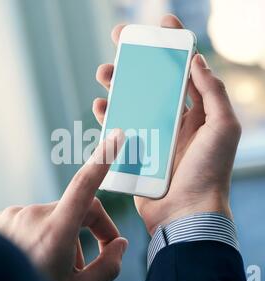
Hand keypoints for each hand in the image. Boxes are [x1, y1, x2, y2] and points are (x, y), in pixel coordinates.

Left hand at [0, 129, 127, 280]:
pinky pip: (34, 217)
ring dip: (65, 235)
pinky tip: (35, 255)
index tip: (115, 138)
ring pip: (56, 215)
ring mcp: (14, 215)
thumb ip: (109, 266)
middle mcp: (32, 216)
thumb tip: (120, 244)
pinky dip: (43, 232)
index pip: (84, 185)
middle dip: (91, 231)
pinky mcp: (2, 218)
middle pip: (78, 208)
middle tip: (93, 259)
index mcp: (55, 232)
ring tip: (56, 263)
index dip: (103, 159)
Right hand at [93, 15, 240, 234]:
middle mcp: (173, 121)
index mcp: (195, 113)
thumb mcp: (223, 128)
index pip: (183, 72)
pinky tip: (100, 107)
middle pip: (151, 84)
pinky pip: (118, 129)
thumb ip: (213, 92)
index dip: (173, 46)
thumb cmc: (209, 173)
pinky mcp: (135, 151)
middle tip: (118, 44)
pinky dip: (108, 117)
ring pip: (131, 103)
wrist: (186, 213)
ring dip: (117, 87)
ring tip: (103, 75)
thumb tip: (198, 61)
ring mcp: (152, 136)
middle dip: (136, 62)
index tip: (159, 23)